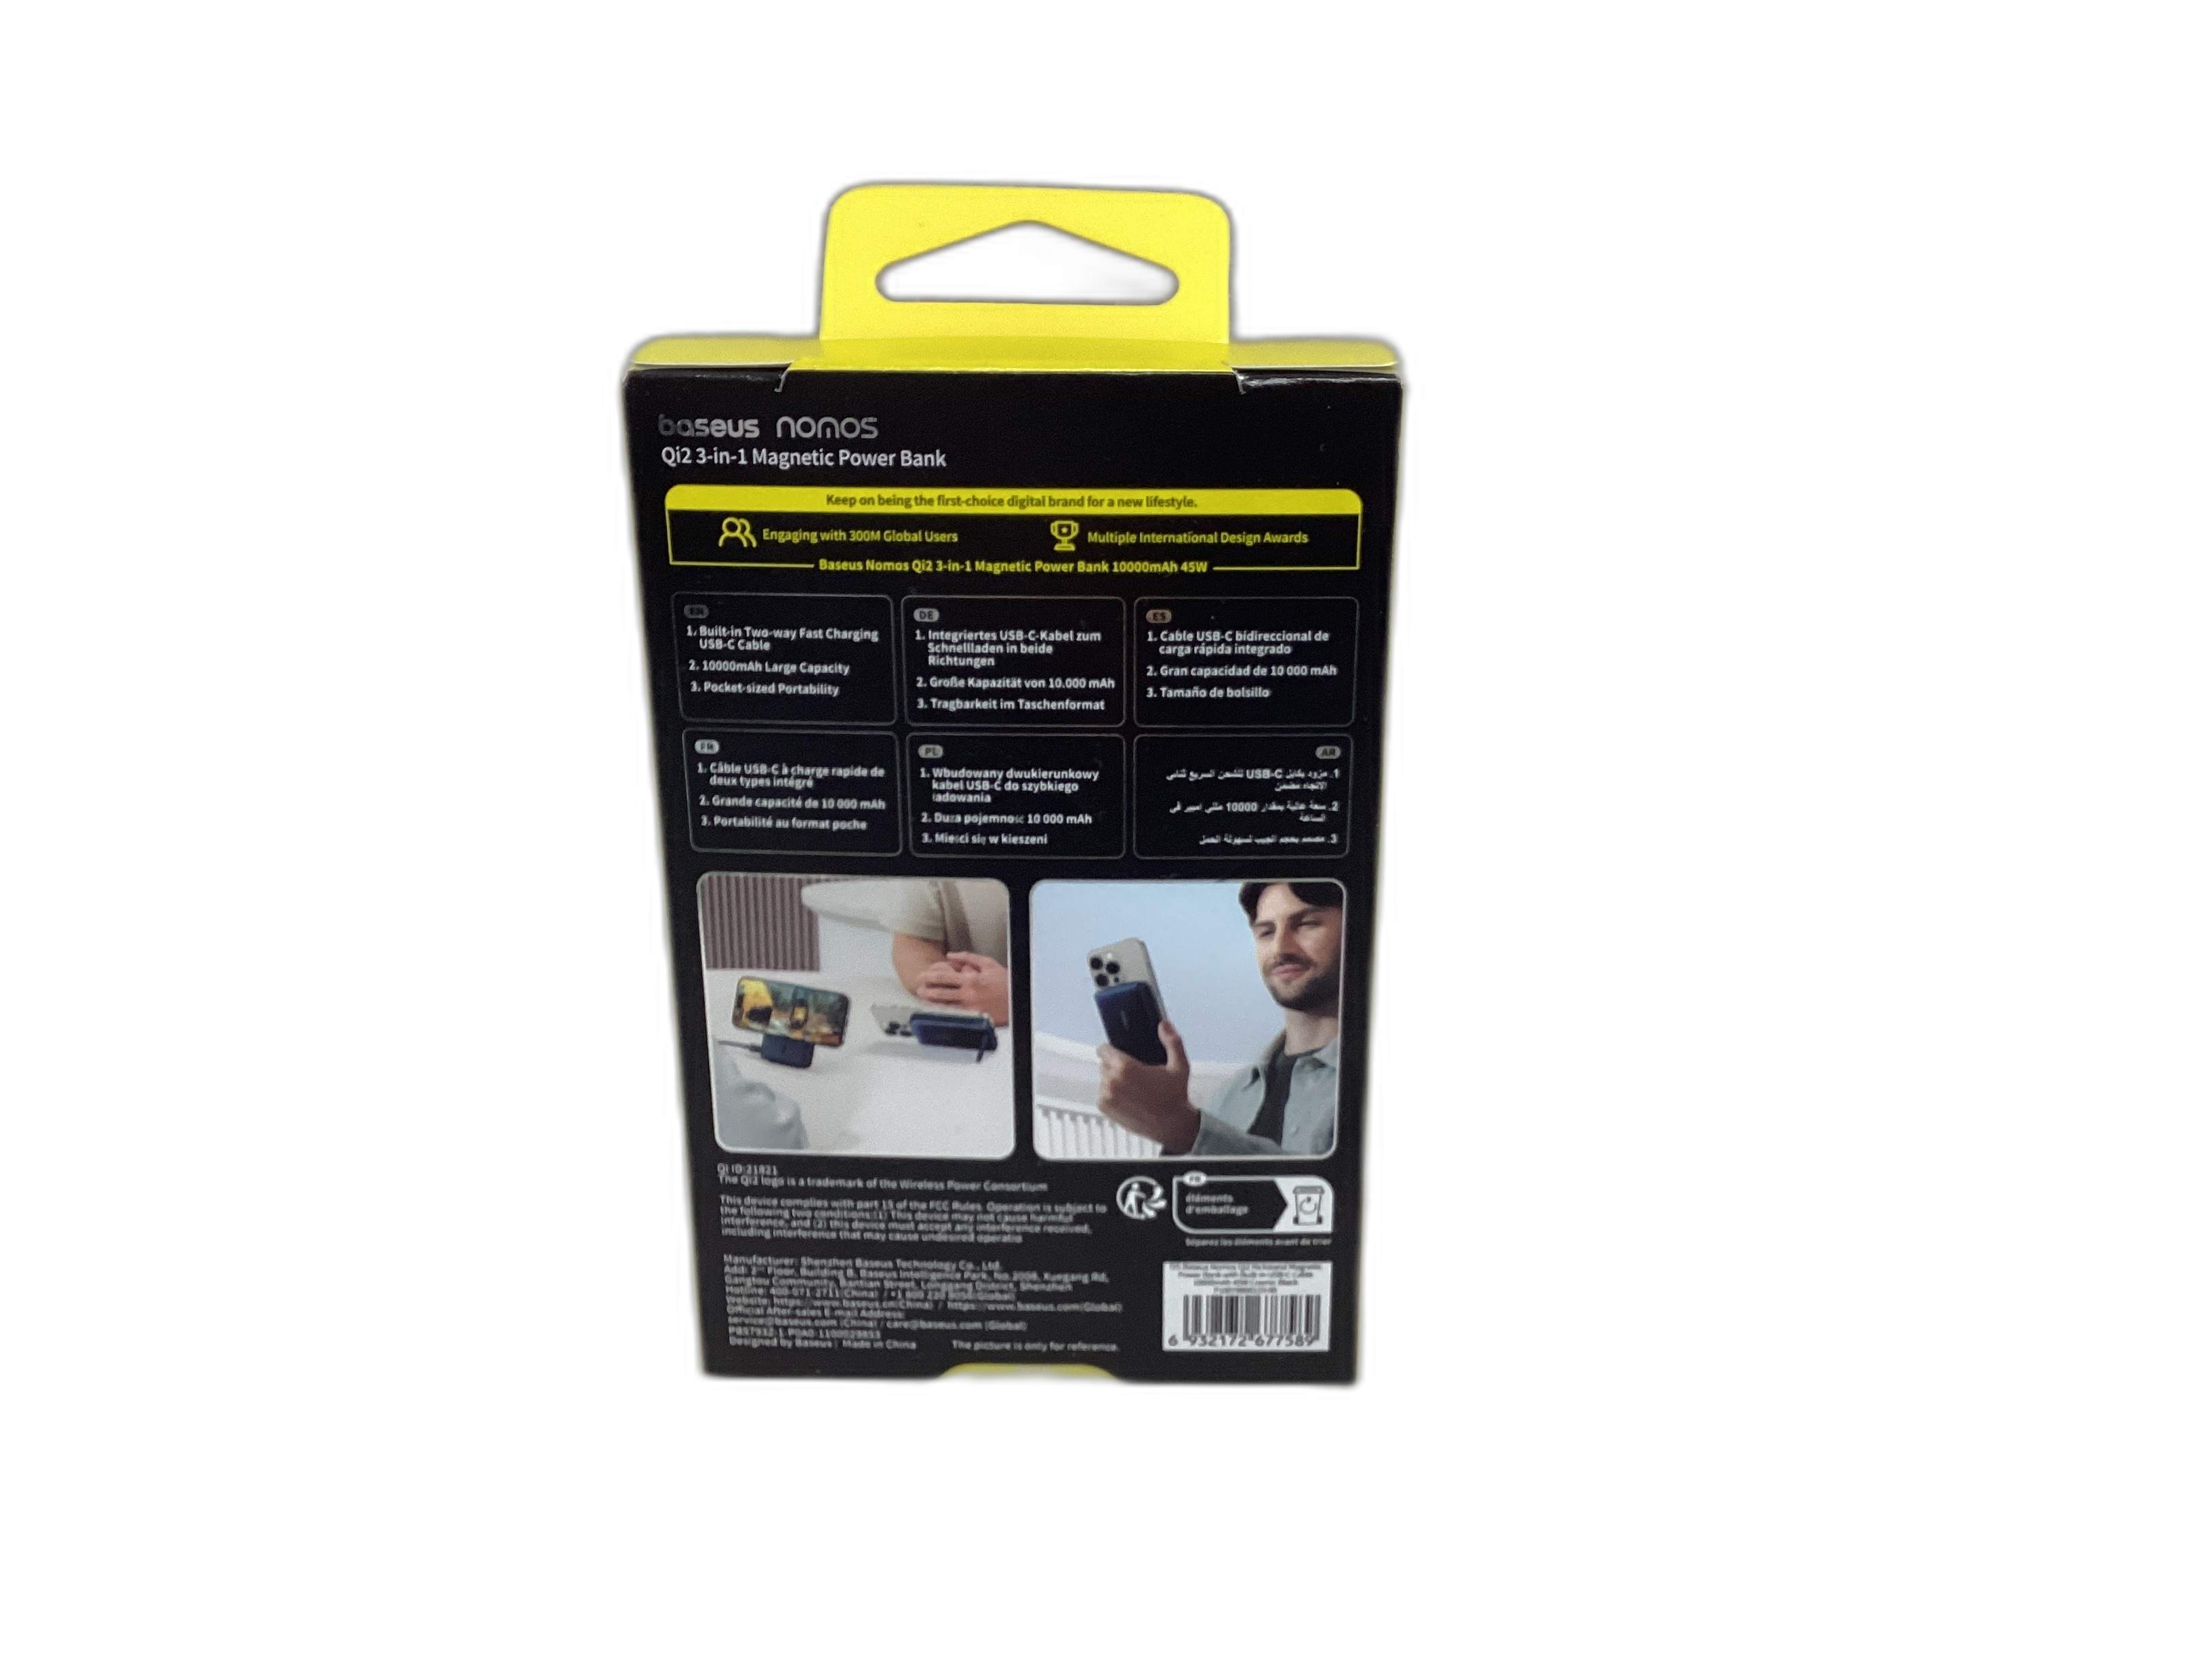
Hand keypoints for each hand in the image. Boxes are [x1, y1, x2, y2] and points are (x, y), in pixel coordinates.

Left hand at [914, 951, 1010, 1026]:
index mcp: (970, 979)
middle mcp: (968, 993)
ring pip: (944, 1005)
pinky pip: (954, 1015)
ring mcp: (970, 1007)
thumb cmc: (1004, 982)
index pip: (945, 976)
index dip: (930, 975)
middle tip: (917, 987)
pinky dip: (943, 1013)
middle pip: (941, 992)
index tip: (922, 975)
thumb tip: (950, 955)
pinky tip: (935, 1011)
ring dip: (931, 1002)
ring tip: (922, 999)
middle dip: (926, 989)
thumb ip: (968, 957)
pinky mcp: (973, 1017)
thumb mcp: (988, 963)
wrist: (1017, 1000)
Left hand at [1096, 1019, 1198, 1152]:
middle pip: (1104, 1064)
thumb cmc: (1175, 1096)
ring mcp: (1107, 1096)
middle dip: (1115, 1066)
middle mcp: (1112, 1081)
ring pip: (1103, 1079)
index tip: (1121, 1055)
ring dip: (1113, 1080)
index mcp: (1125, 1067)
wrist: (1172, 1126)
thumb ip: (1172, 1041)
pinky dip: (1112, 1094)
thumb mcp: (1179, 1065)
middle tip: (1134, 1074)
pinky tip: (1129, 1098)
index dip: (1112, 1050)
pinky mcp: (1105, 1108)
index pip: (1103, 1050)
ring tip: (1133, 1087)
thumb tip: (1164, 1024)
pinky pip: (1102, 1094)